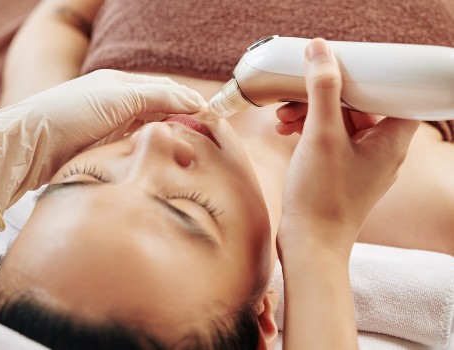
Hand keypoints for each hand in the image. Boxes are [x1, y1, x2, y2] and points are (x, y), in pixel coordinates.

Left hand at [0, 70, 204, 233]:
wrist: (33, 144)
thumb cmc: (71, 111)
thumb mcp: (119, 97)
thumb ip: (158, 97)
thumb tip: (195, 101)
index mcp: (122, 84)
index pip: (165, 90)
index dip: (189, 101)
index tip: (211, 116)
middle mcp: (120, 104)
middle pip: (161, 111)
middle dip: (182, 120)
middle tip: (204, 137)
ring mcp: (114, 127)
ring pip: (152, 131)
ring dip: (170, 137)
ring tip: (190, 148)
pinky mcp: (109, 149)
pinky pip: (139, 147)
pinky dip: (154, 150)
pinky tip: (165, 156)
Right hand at [277, 38, 419, 257]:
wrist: (309, 244)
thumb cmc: (321, 197)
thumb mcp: (321, 136)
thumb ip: (323, 90)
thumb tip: (321, 51)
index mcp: (390, 142)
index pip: (393, 95)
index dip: (369, 79)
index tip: (339, 70)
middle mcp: (381, 151)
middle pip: (360, 106)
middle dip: (325, 96)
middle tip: (298, 95)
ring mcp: (361, 163)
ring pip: (340, 123)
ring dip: (312, 113)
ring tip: (283, 118)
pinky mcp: (341, 172)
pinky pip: (329, 140)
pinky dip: (309, 132)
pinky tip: (285, 132)